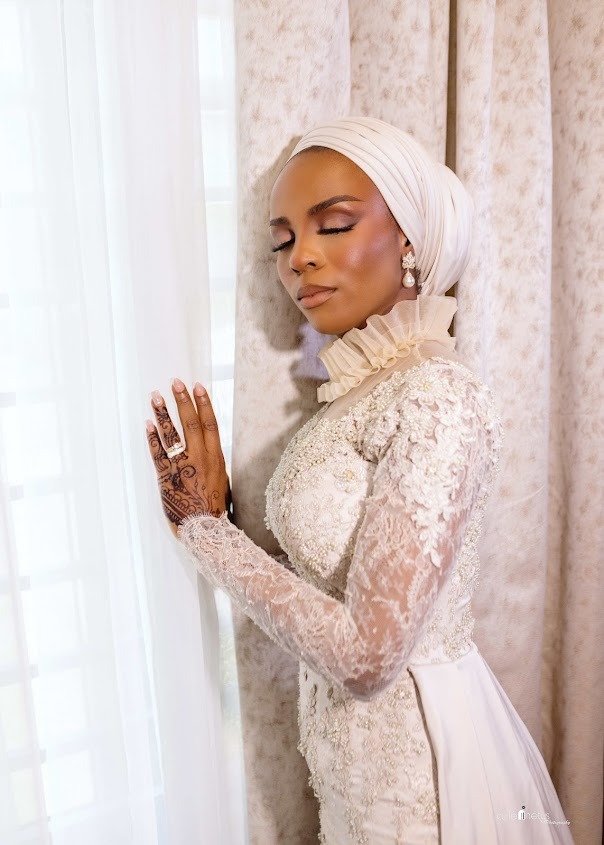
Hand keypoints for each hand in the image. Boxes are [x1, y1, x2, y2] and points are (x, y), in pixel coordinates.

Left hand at [145, 378, 229, 537]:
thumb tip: (208, 447)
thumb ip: (214, 461)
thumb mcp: (222, 479)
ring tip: (156, 396)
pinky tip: (148, 424)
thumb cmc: (214, 506)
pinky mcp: (166, 477)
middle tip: (175, 382)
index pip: (210, 423)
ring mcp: (182, 467)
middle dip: (182, 400)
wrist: (203, 530)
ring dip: (163, 413)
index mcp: (216, 458)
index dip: (203, 403)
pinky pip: (157, 453)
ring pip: (171, 434)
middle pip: (190, 423)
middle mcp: (199, 458)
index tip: (197, 386)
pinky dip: (152, 438)